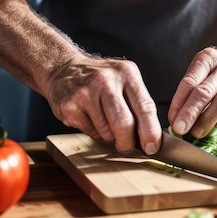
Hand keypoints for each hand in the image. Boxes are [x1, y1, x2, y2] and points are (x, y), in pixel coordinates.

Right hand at [45, 54, 161, 154]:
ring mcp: (86, 93)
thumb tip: (153, 137)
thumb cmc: (99, 80)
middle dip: (128, 143)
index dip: (151, 132)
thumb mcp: (124, 80)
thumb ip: (139, 104)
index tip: (152, 146)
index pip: (145, 107)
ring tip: (104, 121)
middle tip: (128, 147)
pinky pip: (90, 132)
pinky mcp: (70, 106)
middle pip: (124, 123)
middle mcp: (106, 80)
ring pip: (107, 132)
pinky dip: (94, 132)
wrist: (63, 70)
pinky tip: (90, 118)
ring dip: (109, 136)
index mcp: (126, 72)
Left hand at [168, 47, 216, 137]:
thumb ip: (190, 90)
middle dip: (190, 112)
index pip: (190, 81)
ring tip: (196, 132)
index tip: (172, 118)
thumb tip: (177, 117)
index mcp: (208, 59)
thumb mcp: (203, 70)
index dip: (179, 101)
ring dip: (207, 120)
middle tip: (180, 128)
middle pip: (205, 92)